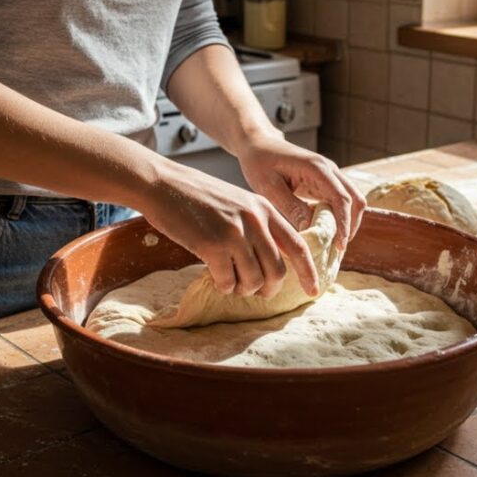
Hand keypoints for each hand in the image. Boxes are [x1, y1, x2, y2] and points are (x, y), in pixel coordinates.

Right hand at [138, 160, 319, 297]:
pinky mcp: (212, 245)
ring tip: (231, 282)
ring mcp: (234, 233)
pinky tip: (215, 278)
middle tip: (257, 292)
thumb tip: (270, 264)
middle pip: (277, 270)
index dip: (309, 272)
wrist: (163, 184)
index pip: (298, 246)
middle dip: (268, 289)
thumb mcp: (237, 202)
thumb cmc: (197, 196)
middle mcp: (254, 220)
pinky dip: (223, 286)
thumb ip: (257, 225)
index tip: (314, 290)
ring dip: (242, 289)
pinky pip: (227, 281)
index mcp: (264, 209)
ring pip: (253, 280)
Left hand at [236, 133, 365, 251]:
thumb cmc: (260, 163)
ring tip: (333, 246)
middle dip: (351, 226)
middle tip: (338, 250)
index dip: (344, 224)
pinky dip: (339, 218)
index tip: (340, 246)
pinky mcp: (325, 182)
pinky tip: (327, 234)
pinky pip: (340, 201)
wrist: (258, 145)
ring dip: (347, 222)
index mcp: (317, 168)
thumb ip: (291, 207)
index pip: (342, 198)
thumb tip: (310, 229)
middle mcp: (329, 170)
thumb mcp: (269, 188)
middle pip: (355, 200)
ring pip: (352, 201)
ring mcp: (330, 175)